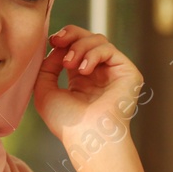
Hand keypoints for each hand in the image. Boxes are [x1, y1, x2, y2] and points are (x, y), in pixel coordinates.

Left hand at [33, 25, 146, 153]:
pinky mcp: (128, 73)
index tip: (51, 41)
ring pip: (99, 40)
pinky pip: (109, 49)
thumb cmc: (66, 122)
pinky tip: (83, 70)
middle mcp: (99, 73)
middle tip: (57, 41)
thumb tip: (58, 46)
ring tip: (69, 65)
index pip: (74, 47)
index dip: (63, 39)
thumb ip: (46, 65)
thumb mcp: (44, 90)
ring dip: (80, 47)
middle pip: (87, 38)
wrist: (87, 137)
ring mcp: (114, 73)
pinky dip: (93, 54)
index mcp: (81, 78)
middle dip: (71, 34)